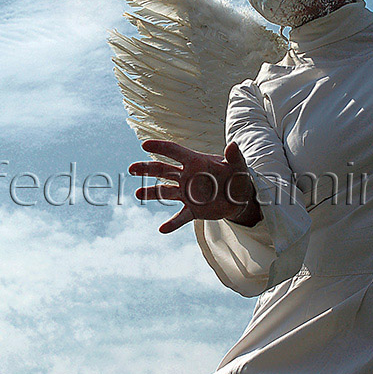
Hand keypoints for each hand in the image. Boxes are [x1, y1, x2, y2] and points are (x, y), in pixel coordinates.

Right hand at [128, 140, 260, 232]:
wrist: (240, 198)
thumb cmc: (238, 177)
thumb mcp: (239, 166)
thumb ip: (235, 156)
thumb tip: (233, 145)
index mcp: (196, 162)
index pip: (175, 152)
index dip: (160, 147)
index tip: (144, 144)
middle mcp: (188, 177)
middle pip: (163, 170)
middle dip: (147, 168)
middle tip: (131, 168)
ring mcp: (188, 193)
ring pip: (165, 192)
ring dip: (152, 193)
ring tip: (138, 193)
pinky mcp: (193, 209)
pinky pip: (180, 217)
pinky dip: (172, 223)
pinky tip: (162, 229)